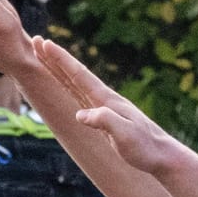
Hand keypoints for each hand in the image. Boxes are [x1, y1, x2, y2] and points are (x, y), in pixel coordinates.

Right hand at [32, 36, 191, 176]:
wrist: (162, 156)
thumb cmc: (145, 147)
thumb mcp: (125, 135)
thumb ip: (105, 121)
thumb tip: (80, 114)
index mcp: (107, 100)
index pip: (80, 76)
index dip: (61, 60)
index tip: (45, 43)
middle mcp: (105, 100)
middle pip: (73, 75)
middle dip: (54, 58)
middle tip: (35, 40)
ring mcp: (105, 107)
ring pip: (74, 84)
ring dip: (57, 69)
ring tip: (43, 56)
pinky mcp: (104, 117)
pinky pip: (79, 97)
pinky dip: (67, 87)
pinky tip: (63, 84)